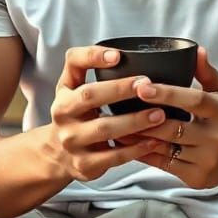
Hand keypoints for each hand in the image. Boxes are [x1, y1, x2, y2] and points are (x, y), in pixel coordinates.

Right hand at [45, 46, 174, 182]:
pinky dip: (137, 149)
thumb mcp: (73, 88)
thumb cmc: (76, 114)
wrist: (57, 154)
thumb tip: (119, 53)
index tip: (118, 55)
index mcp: (63, 92)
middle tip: (147, 84)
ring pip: (104, 129)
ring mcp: (72, 142)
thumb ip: (89, 66)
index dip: (93, 57)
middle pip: (90, 97)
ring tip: (160, 114)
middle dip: (119, 89)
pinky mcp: (85, 165)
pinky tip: (155, 140)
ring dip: (135, 121)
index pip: (73, 64)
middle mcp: (62, 116)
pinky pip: (114, 156)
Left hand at [119, 46, 217, 189]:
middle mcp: (217, 137)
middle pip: (175, 127)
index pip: (194, 100)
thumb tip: (196, 50)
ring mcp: (206, 160)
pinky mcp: (195, 177)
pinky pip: (162, 164)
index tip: (142, 87)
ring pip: (165, 147)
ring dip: (138, 135)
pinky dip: (141, 153)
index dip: (167, 94)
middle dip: (144, 117)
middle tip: (117, 106)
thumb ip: (206, 72)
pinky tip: (126, 143)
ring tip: (116, 123)